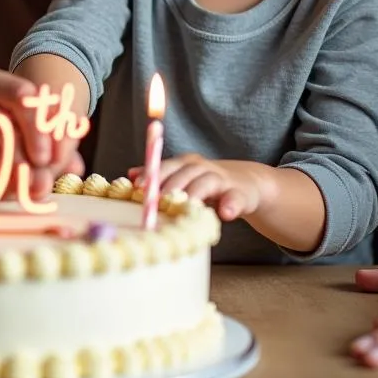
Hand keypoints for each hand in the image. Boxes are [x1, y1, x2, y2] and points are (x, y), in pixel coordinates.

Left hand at [131, 153, 264, 221]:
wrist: (248, 184)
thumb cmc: (207, 183)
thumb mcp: (183, 177)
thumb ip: (159, 177)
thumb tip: (130, 175)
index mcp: (186, 163)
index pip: (166, 165)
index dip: (152, 174)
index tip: (138, 186)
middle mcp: (203, 168)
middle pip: (185, 171)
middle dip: (171, 185)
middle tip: (159, 201)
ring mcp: (223, 180)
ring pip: (207, 182)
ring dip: (195, 193)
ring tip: (185, 205)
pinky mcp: (241, 195)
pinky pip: (235, 199)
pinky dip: (230, 206)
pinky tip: (225, 214)